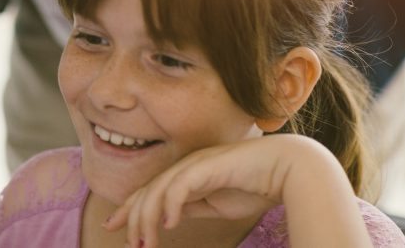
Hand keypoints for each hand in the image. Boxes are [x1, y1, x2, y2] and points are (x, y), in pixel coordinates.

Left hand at [104, 135, 370, 247]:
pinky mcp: (206, 166)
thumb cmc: (255, 185)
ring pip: (158, 190)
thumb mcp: (216, 204)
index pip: (150, 192)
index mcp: (186, 175)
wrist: (287, 168)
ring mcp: (194, 164)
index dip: (131, 209)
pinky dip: (170, 204)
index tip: (116, 228)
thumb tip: (171, 218)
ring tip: (145, 241)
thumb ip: (193, 207)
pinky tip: (168, 223)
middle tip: (126, 240)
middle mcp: (184, 167)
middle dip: (131, 216)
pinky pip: (180, 185)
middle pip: (147, 191)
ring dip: (148, 217)